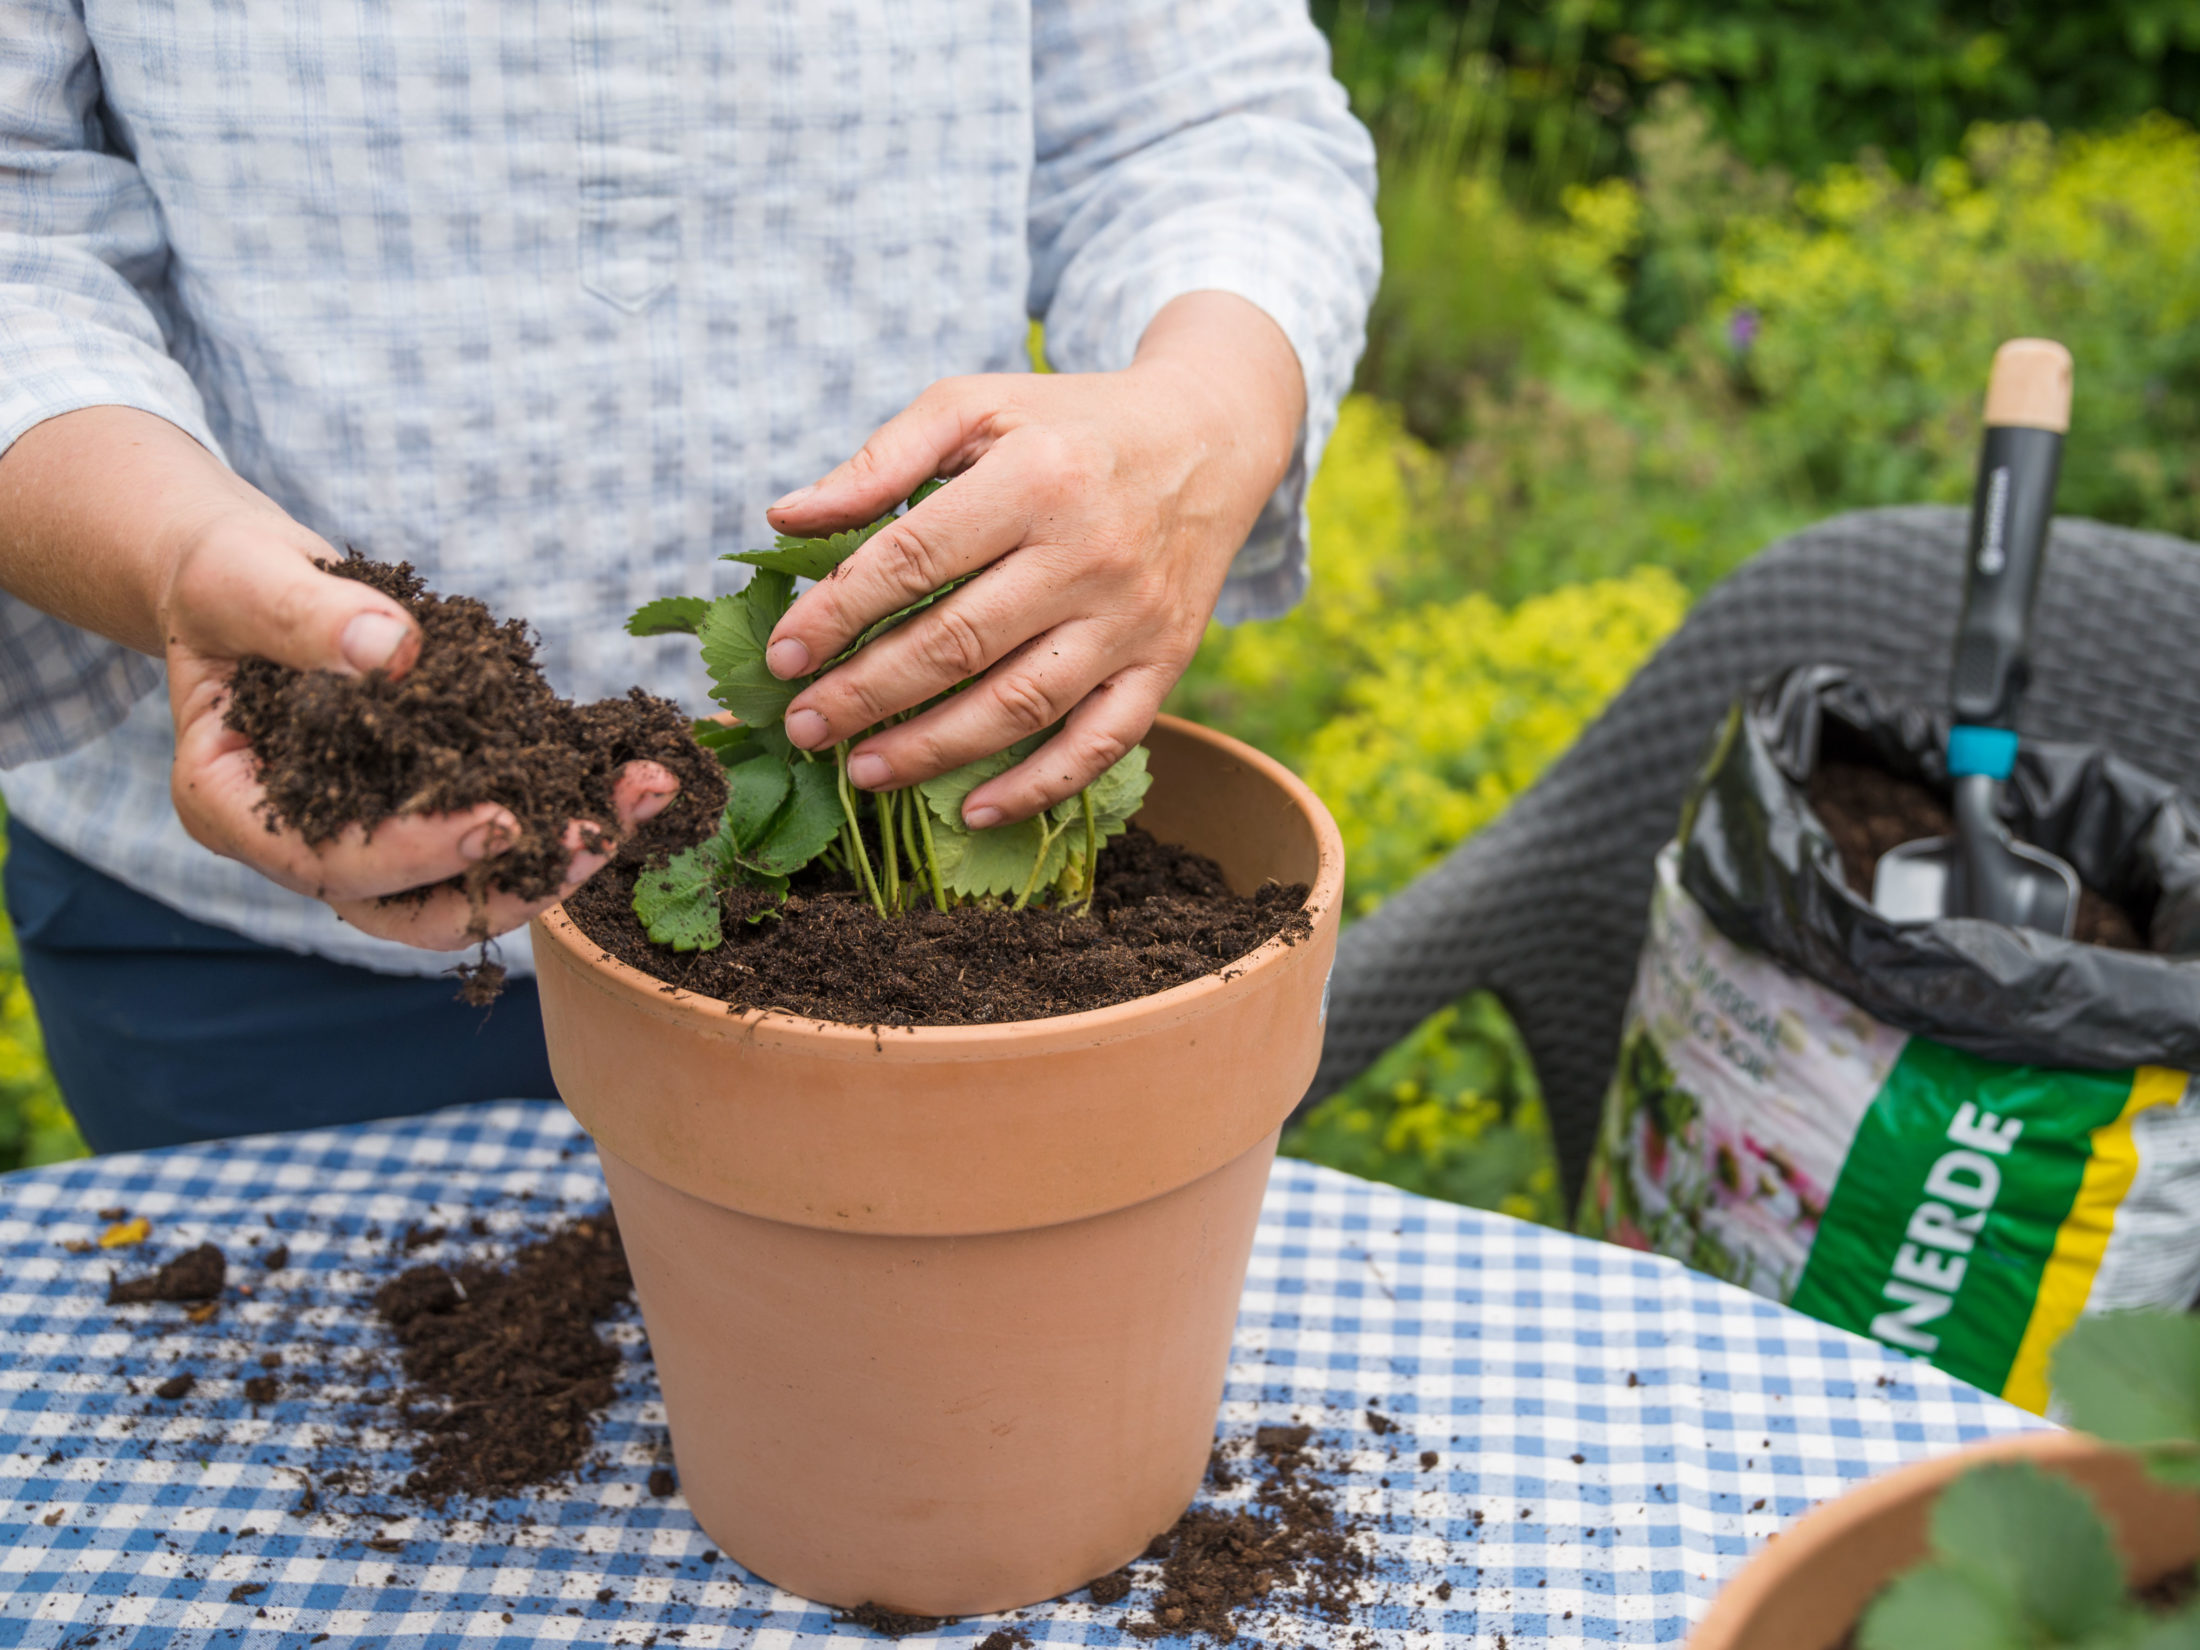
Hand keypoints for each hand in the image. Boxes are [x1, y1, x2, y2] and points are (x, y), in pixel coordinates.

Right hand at [158, 506, 675, 950]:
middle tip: (598, 835)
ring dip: (562, 855)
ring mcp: (372, 838)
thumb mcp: (246, 581)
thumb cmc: (228, 580)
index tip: (496, 823)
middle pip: (411, 908)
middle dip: (514, 881)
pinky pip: (503, 831)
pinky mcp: (432, 809)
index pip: (326, 863)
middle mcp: (304, 845)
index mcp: (231, 809)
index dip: (413, 855)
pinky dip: (567, 808)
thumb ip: (306, 618)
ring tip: (643, 797)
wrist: (252, 580)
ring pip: (470, 886)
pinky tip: (633, 774)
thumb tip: (394, 652)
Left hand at [761, 291, 1304, 825]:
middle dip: (866, 694)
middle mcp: (1088, 554)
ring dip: (932, 749)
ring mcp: (1130, 619)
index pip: (914, 559)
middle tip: (803, 728)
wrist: (1207, 438)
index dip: (837, 614)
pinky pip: (1101, 743)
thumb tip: (784, 521)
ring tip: (862, 771)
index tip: (782, 657)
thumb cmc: (1067, 424)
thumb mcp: (974, 405)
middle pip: (957, 643)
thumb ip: (880, 459)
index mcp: (1034, 478)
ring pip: (1020, 705)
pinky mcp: (1164, 664)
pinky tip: (973, 810)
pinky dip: (1038, 787)